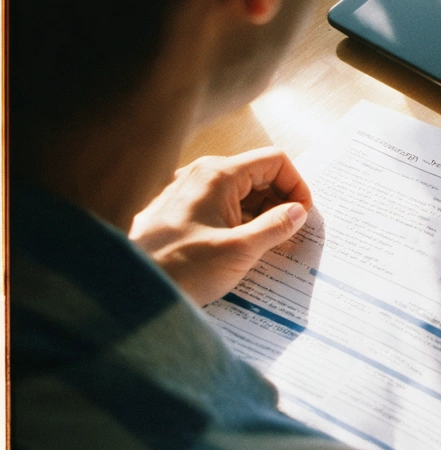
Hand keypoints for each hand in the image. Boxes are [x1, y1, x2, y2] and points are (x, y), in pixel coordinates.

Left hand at [129, 147, 311, 305]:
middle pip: (258, 175)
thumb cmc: (181, 268)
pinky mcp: (180, 212)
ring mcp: (189, 192)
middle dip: (280, 201)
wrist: (130, 288)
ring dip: (261, 214)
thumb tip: (298, 213)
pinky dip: (240, 222)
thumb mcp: (240, 250)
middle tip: (291, 233)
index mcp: (219, 175)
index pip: (275, 161)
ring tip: (270, 245)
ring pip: (240, 193)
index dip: (297, 185)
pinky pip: (221, 207)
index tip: (302, 215)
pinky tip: (243, 248)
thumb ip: (275, 227)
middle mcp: (202, 175)